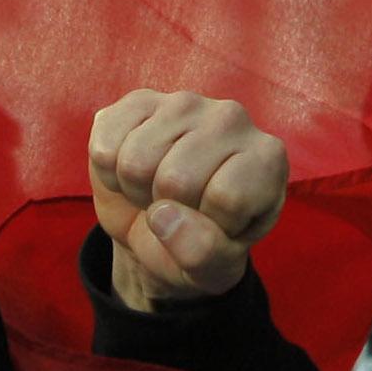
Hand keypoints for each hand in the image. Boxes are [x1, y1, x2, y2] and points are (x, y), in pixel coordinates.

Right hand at [88, 90, 287, 309]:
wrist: (159, 229)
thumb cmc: (200, 245)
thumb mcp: (214, 269)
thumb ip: (203, 253)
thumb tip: (163, 215)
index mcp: (267, 158)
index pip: (228, 196)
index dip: (208, 225)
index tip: (213, 224)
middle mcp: (232, 119)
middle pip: (176, 178)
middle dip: (166, 209)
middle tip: (177, 209)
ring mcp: (185, 103)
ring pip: (136, 161)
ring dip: (136, 191)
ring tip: (156, 192)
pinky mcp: (139, 101)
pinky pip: (105, 147)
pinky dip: (109, 174)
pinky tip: (133, 172)